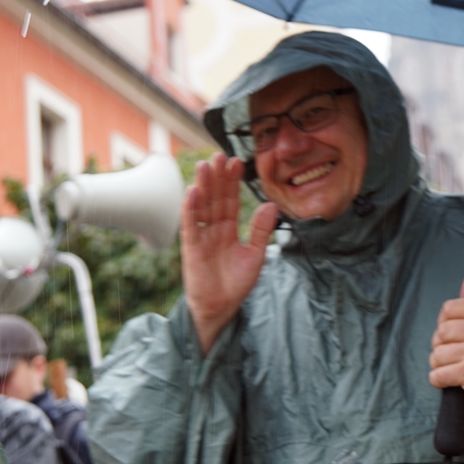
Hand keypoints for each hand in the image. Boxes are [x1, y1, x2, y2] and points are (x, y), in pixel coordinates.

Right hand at [181, 152, 278, 353]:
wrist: (222, 308)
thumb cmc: (236, 284)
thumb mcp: (256, 255)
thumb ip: (262, 231)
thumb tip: (272, 205)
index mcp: (229, 230)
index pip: (231, 201)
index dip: (233, 182)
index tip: (237, 162)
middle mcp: (213, 230)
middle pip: (215, 199)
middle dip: (218, 178)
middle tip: (220, 155)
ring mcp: (201, 237)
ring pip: (201, 207)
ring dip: (203, 186)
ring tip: (206, 165)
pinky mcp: (191, 248)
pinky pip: (190, 225)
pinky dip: (190, 208)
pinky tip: (193, 191)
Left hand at [428, 273, 463, 414]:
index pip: (448, 308)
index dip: (445, 324)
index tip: (457, 336)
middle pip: (439, 333)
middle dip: (441, 348)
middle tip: (459, 357)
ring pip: (436, 355)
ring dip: (441, 367)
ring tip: (459, 369)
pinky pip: (437, 374)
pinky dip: (440, 381)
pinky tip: (455, 381)